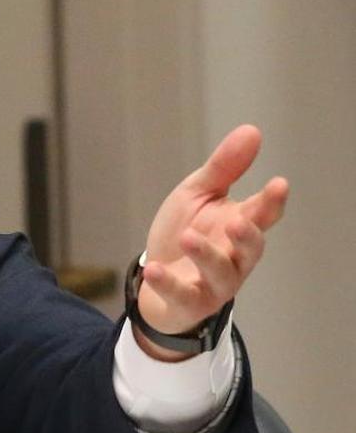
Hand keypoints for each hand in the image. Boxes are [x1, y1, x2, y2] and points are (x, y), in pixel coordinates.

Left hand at [137, 125, 288, 359]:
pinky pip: (183, 296)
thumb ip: (224, 168)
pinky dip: (168, 284)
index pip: (263, 214)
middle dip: (248, 236)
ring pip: (221, 274)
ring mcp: (213, 282)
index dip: (272, 201)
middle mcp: (234, 257)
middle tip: (239, 220)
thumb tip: (252, 131)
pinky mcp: (189, 301)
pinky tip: (154, 270)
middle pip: (251, 249)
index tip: (278, 184)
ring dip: (207, 256)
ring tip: (188, 237)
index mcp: (239, 225)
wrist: (156, 276)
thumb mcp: (199, 194)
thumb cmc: (185, 231)